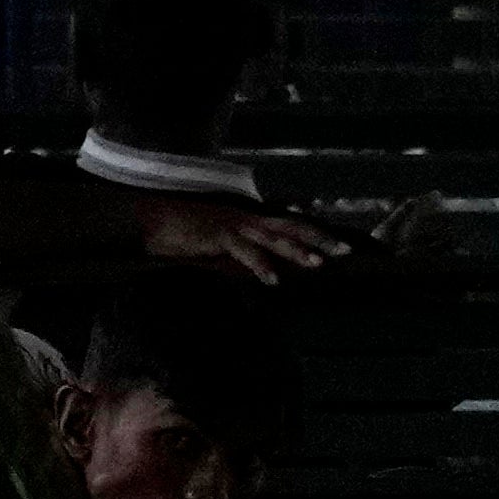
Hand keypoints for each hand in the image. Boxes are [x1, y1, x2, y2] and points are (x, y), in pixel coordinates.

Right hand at [144, 195, 340, 280]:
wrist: (152, 220)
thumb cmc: (184, 233)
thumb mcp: (221, 247)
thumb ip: (244, 255)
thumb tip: (267, 269)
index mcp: (251, 219)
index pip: (291, 224)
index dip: (317, 232)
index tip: (342, 242)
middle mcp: (248, 218)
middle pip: (292, 227)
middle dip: (320, 238)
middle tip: (346, 251)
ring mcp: (234, 225)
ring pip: (274, 237)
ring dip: (297, 251)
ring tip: (319, 264)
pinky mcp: (218, 235)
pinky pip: (244, 252)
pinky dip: (260, 265)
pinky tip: (273, 280)